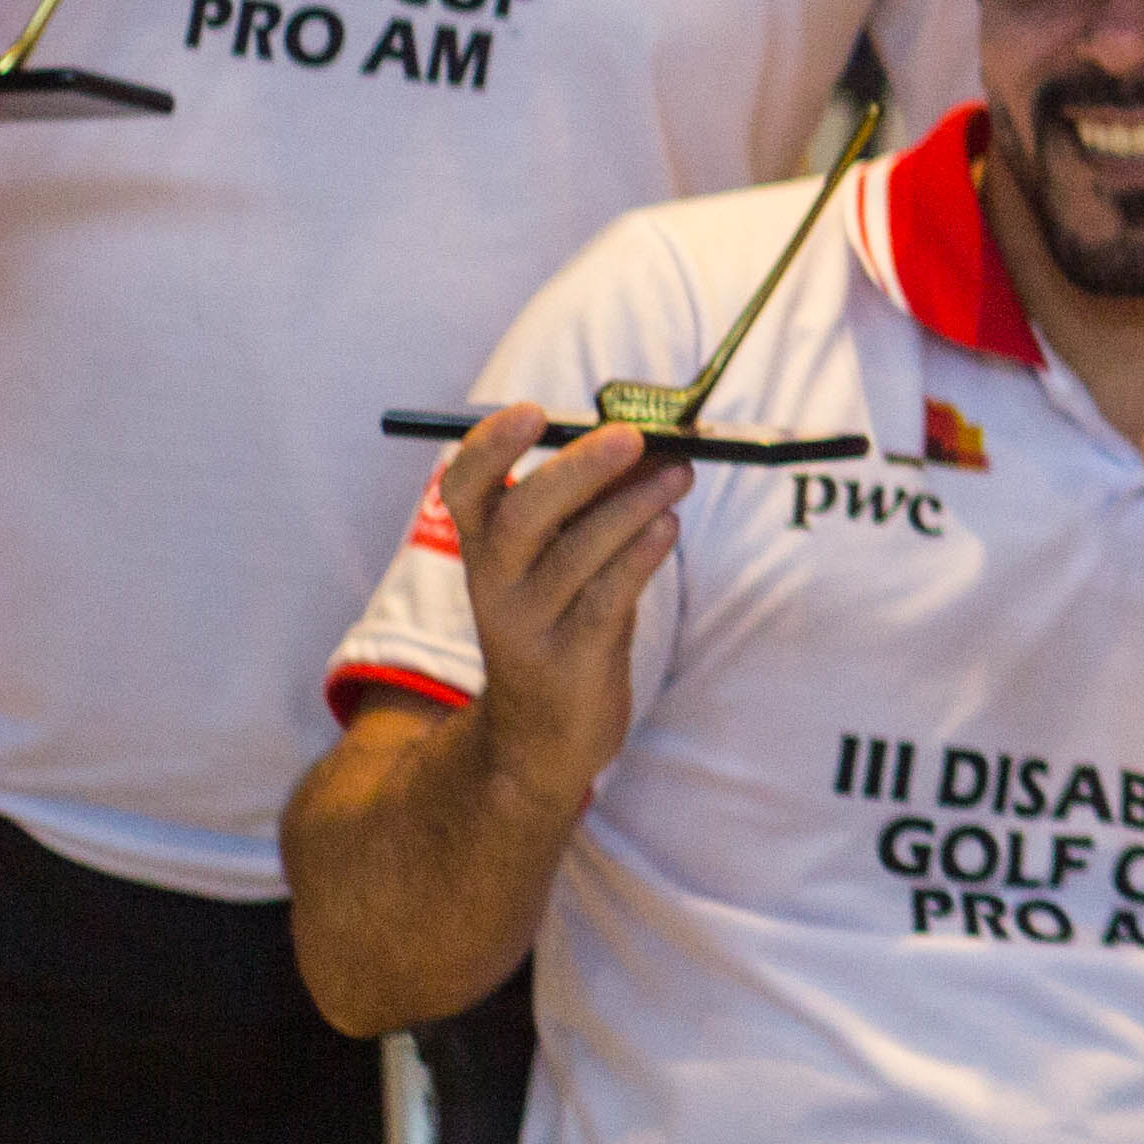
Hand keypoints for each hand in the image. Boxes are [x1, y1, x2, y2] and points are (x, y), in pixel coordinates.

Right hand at [447, 405, 688, 801]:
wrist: (545, 733)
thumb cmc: (566, 619)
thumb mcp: (567, 558)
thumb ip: (598, 504)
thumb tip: (658, 441)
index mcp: (484, 546)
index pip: (464, 488)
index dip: (489, 448)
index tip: (532, 411)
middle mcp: (495, 582)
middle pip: (521, 516)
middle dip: (577, 471)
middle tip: (631, 435)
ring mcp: (530, 624)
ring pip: (573, 556)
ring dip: (630, 507)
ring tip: (680, 472)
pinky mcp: (572, 660)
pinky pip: (606, 600)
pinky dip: (640, 557)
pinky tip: (669, 524)